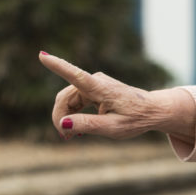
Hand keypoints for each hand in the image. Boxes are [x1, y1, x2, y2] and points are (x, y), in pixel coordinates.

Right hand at [40, 52, 195, 141]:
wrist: (153, 110)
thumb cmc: (136, 119)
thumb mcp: (114, 128)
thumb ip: (88, 125)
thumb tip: (64, 124)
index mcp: (101, 88)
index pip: (76, 76)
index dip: (58, 66)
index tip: (42, 56)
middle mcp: (96, 82)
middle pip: (65, 97)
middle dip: (60, 117)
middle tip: (66, 138)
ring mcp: (95, 84)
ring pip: (69, 100)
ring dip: (66, 117)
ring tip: (70, 137)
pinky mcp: (95, 89)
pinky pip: (76, 100)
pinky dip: (73, 114)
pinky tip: (76, 130)